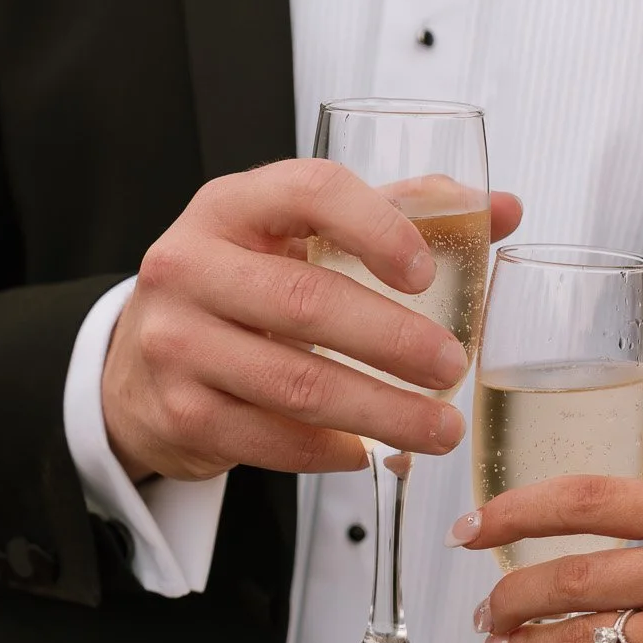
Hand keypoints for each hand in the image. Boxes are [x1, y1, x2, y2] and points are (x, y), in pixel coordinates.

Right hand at [104, 161, 520, 483]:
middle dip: (395, 341)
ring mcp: (176, 342)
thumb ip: (397, 215)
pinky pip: (270, 440)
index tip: (428, 272)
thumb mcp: (298, 233)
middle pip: (307, 301)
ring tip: (438, 428)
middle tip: (454, 367)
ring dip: (381, 412)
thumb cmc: (240, 284)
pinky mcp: (178, 412)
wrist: (140, 357)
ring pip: (296, 384)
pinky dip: (330, 450)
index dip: (378, 227)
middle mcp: (190, 266)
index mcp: (231, 205)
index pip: (310, 192)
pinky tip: (368, 451)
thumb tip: (502, 209)